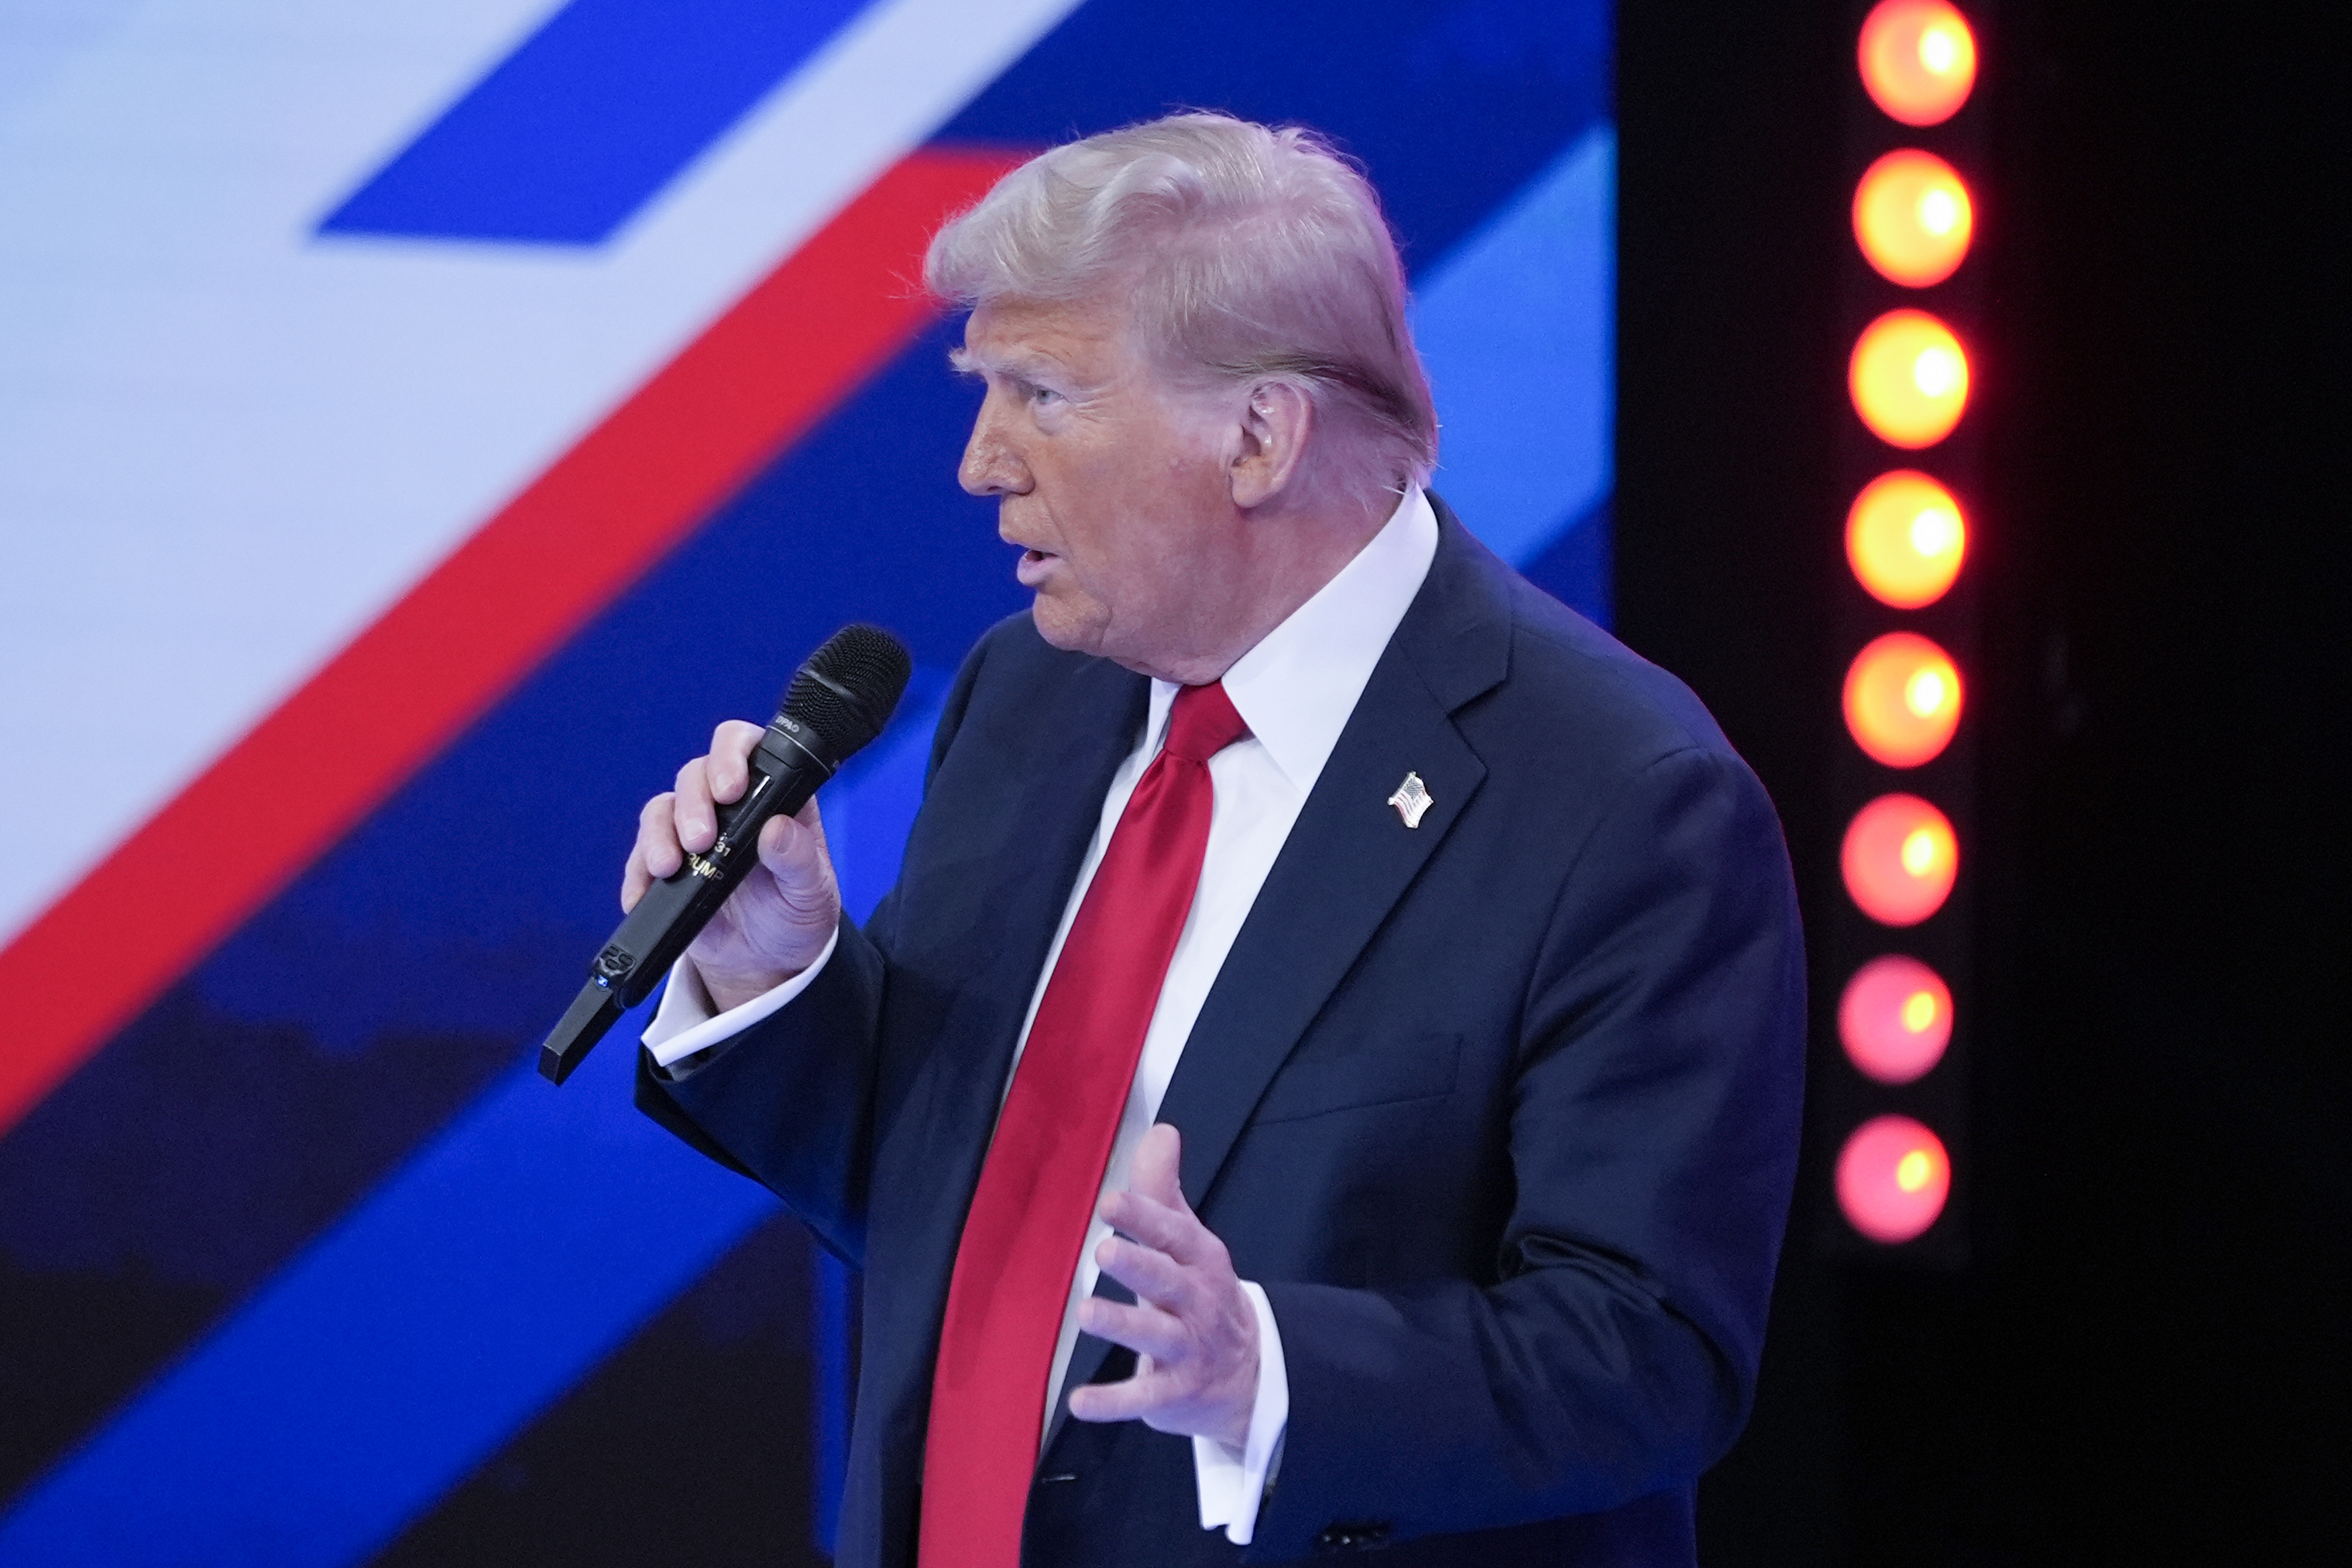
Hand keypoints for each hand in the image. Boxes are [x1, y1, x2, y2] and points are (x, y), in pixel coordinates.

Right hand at [623, 720, 841, 1010]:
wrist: (767, 962)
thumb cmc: (796, 913)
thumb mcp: (811, 891)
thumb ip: (799, 859)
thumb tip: (777, 828)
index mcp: (772, 795)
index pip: (747, 747)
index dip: (732, 755)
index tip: (730, 788)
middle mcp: (728, 805)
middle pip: (695, 774)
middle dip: (693, 804)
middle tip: (702, 839)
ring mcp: (691, 831)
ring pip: (662, 809)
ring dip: (660, 834)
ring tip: (669, 867)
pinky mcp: (667, 864)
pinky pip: (639, 857)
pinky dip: (637, 875)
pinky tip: (641, 895)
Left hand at [1067, 1124, 1259, 1451]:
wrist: (1251, 1374)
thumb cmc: (1201, 1294)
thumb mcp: (1188, 1241)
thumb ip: (1163, 1191)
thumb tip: (1161, 1130)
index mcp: (1199, 1259)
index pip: (1174, 1233)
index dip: (1144, 1217)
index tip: (1110, 1203)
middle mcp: (1197, 1301)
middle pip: (1167, 1280)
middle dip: (1139, 1265)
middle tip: (1103, 1251)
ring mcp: (1189, 1349)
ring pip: (1156, 1335)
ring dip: (1123, 1325)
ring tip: (1087, 1313)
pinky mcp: (1175, 1392)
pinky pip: (1144, 1396)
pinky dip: (1113, 1402)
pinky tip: (1080, 1402)